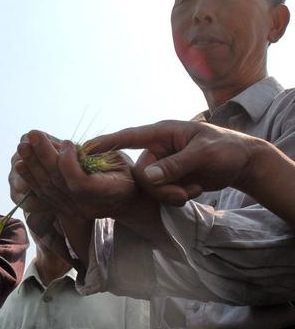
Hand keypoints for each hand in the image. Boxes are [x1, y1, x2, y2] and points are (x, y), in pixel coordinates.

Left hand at [15, 130, 135, 220]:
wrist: (126, 202)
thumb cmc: (125, 174)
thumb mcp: (118, 160)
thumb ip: (95, 154)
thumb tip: (64, 147)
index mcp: (108, 193)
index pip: (79, 183)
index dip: (68, 162)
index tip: (67, 141)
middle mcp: (88, 206)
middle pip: (59, 183)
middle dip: (43, 156)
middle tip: (32, 135)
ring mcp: (74, 211)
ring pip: (48, 189)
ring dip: (33, 165)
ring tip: (22, 145)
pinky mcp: (64, 210)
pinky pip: (44, 195)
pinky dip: (31, 179)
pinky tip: (20, 164)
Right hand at [88, 120, 260, 205]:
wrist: (244, 162)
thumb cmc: (226, 148)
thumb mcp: (203, 154)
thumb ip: (175, 165)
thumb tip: (147, 177)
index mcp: (162, 132)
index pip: (128, 137)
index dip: (106, 143)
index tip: (85, 149)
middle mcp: (158, 148)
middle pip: (140, 174)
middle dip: (160, 188)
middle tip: (184, 191)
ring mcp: (162, 165)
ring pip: (150, 187)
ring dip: (172, 193)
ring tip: (194, 188)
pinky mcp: (169, 179)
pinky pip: (162, 193)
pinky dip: (178, 196)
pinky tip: (196, 188)